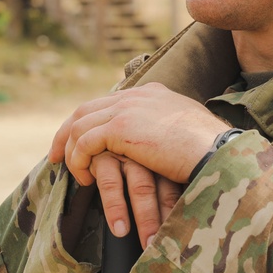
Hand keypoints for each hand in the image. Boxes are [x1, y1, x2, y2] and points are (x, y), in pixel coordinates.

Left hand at [48, 83, 230, 241]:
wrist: (217, 150)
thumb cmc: (210, 150)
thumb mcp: (186, 131)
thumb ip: (167, 129)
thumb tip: (161, 144)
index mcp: (152, 93)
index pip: (108, 101)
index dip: (88, 121)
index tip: (77, 142)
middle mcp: (137, 95)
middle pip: (86, 108)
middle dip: (66, 133)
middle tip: (56, 156)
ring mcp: (128, 108)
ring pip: (80, 125)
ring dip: (71, 152)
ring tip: (75, 175)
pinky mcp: (120, 127)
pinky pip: (83, 143)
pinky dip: (78, 161)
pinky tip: (85, 179)